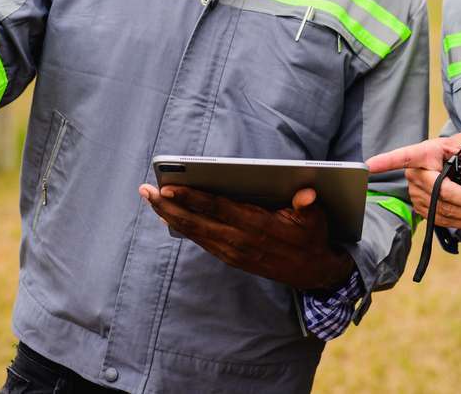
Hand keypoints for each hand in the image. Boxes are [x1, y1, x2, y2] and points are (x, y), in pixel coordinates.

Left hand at [138, 184, 354, 292]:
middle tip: (145, 191)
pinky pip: (201, 240)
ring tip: (151, 199)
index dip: (190, 198)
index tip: (168, 187)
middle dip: (167, 206)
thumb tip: (308, 193)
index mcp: (256, 226)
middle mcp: (239, 241)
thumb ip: (307, 205)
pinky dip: (183, 227)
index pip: (216, 208)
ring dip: (170, 216)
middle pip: (195, 222)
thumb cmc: (312, 237)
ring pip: (194, 232)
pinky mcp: (231, 258)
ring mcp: (232, 252)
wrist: (313, 273)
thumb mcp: (315, 219)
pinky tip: (171, 216)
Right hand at [366, 129, 460, 228]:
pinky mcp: (421, 209)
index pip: (401, 156)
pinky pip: (440, 220)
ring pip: (441, 210)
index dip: (385, 161)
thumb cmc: (454, 151)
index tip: (368, 164)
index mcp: (422, 153)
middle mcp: (415, 174)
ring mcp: (416, 194)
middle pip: (439, 192)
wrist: (447, 166)